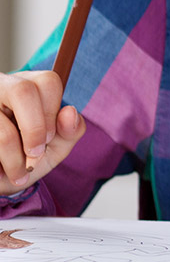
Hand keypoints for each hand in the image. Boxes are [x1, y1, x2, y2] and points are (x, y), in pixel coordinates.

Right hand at [0, 71, 84, 193]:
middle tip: (34, 154)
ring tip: (18, 174)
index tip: (48, 139)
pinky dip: (0, 164)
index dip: (51, 113)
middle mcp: (3, 87)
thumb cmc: (28, 158)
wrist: (0, 180)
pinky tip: (0, 169)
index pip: (48, 81)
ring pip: (4, 129)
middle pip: (22, 90)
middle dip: (34, 128)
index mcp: (29, 85)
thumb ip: (71, 131)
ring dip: (14, 159)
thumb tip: (70, 112)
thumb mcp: (55, 147)